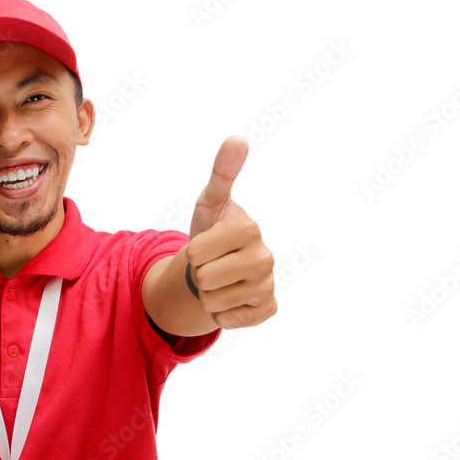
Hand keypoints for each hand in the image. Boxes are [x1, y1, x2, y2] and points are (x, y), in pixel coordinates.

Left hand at [186, 136, 276, 328]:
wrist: (222, 267)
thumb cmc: (213, 231)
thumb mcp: (211, 201)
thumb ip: (222, 172)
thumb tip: (237, 138)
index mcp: (250, 229)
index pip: (196, 253)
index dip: (191, 252)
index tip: (203, 245)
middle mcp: (265, 258)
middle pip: (203, 279)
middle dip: (198, 274)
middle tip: (211, 265)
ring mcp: (268, 285)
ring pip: (212, 302)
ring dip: (207, 295)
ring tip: (219, 281)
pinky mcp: (267, 310)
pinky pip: (227, 320)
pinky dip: (220, 313)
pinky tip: (230, 298)